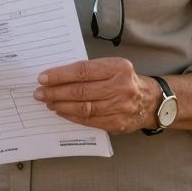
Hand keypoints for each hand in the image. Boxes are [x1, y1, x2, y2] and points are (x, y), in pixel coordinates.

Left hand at [33, 57, 157, 133]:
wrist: (151, 102)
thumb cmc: (125, 80)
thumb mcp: (113, 67)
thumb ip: (90, 70)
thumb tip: (58, 76)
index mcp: (118, 67)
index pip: (82, 71)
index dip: (60, 75)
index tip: (43, 78)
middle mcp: (121, 87)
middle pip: (81, 91)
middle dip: (55, 92)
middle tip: (39, 93)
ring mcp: (120, 107)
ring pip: (83, 107)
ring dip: (61, 105)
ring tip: (48, 102)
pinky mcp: (118, 123)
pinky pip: (89, 120)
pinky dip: (72, 116)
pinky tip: (61, 112)